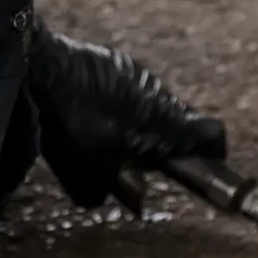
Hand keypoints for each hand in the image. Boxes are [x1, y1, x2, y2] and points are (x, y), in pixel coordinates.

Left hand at [27, 21, 227, 208]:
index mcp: (168, 124)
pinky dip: (122, 103)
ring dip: (144, 122)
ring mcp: (140, 73)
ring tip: (110, 137)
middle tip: (143, 162)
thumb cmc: (72, 128)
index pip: (213, 135)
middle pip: (184, 120)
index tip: (203, 166)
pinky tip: (91, 112)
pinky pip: (131, 88)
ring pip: (156, 103)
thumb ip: (117, 193)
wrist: (44, 70)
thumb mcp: (88, 179)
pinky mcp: (118, 62)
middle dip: (170, 142)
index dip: (213, 154)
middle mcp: (162, 95)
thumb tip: (134, 195)